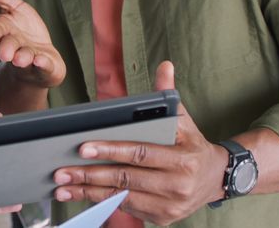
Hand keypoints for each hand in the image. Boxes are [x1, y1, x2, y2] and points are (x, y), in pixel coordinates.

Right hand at [0, 0, 64, 88]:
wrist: (37, 62)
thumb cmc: (21, 31)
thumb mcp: (11, 7)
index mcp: (5, 32)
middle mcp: (15, 48)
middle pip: (8, 47)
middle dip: (7, 49)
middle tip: (5, 53)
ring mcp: (29, 59)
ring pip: (25, 58)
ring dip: (24, 57)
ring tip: (24, 57)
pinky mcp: (45, 67)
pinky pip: (44, 66)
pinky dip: (43, 64)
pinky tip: (42, 60)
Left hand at [51, 61, 225, 224]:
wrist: (216, 179)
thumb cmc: (192, 145)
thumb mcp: (184, 120)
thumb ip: (169, 94)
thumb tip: (164, 66)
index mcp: (183, 160)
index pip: (140, 153)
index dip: (110, 151)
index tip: (83, 148)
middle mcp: (178, 186)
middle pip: (126, 179)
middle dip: (90, 175)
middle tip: (62, 171)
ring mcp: (170, 206)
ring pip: (122, 197)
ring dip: (89, 193)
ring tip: (63, 186)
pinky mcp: (163, 218)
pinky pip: (127, 208)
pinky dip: (102, 202)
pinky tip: (81, 195)